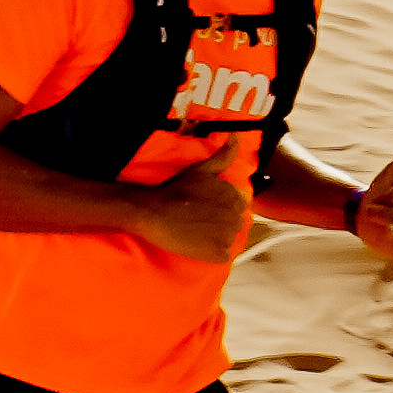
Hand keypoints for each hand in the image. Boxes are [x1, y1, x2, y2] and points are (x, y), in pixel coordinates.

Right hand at [139, 159, 254, 263]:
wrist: (153, 212)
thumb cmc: (175, 189)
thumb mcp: (201, 169)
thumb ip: (223, 155)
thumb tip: (235, 136)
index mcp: (235, 197)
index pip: (239, 205)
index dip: (221, 207)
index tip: (206, 208)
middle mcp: (236, 216)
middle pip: (235, 223)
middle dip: (220, 222)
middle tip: (198, 220)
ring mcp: (228, 236)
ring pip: (229, 239)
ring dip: (216, 238)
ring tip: (196, 231)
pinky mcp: (218, 253)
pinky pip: (223, 255)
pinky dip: (212, 252)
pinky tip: (197, 243)